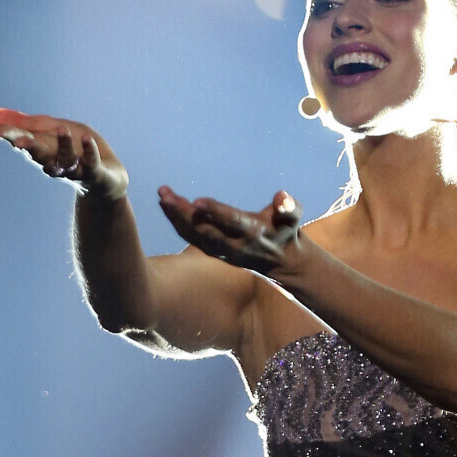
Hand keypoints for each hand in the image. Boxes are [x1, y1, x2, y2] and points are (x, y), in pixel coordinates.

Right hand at [0, 108, 128, 199]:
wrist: (106, 179)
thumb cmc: (72, 151)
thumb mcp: (46, 132)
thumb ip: (19, 124)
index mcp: (42, 150)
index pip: (23, 141)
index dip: (9, 137)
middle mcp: (55, 162)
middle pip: (40, 155)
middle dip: (30, 149)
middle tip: (19, 143)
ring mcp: (76, 169)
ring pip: (66, 160)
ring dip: (63, 146)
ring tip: (61, 128)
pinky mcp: (96, 173)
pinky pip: (91, 163)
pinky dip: (88, 152)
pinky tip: (86, 139)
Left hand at [157, 186, 305, 277]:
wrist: (282, 262)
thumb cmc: (285, 230)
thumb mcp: (293, 217)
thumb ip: (289, 208)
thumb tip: (282, 198)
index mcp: (253, 232)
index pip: (231, 221)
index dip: (215, 212)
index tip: (197, 201)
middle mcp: (234, 244)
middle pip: (205, 230)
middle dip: (184, 214)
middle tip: (165, 195)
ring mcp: (222, 251)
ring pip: (195, 235)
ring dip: (176, 217)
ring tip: (162, 195)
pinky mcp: (214, 251)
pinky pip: (192, 238)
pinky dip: (178, 223)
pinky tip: (166, 206)